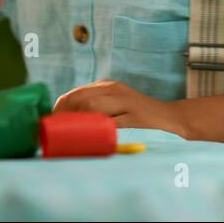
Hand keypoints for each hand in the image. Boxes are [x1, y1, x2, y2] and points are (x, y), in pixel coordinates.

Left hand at [53, 80, 191, 137]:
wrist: (171, 116)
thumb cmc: (140, 115)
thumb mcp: (117, 105)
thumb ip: (100, 109)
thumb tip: (71, 125)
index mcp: (107, 86)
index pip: (77, 93)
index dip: (62, 106)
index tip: (52, 120)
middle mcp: (114, 90)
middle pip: (82, 98)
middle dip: (65, 113)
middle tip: (56, 130)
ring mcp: (125, 101)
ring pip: (94, 105)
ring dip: (78, 119)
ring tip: (68, 133)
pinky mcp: (135, 115)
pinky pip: (113, 121)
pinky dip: (100, 128)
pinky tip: (92, 136)